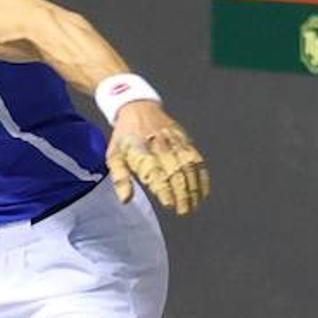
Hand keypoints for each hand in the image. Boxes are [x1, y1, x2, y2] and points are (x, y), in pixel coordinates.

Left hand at [105, 100, 208, 215]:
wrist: (137, 106)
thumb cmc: (124, 136)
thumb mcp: (114, 155)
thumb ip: (120, 179)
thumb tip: (125, 200)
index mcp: (141, 150)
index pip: (156, 173)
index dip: (164, 189)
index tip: (169, 204)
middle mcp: (160, 145)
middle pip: (175, 171)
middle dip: (182, 193)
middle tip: (184, 211)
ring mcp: (174, 141)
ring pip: (189, 165)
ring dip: (194, 186)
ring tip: (194, 204)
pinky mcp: (185, 139)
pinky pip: (197, 158)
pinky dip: (202, 175)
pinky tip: (203, 190)